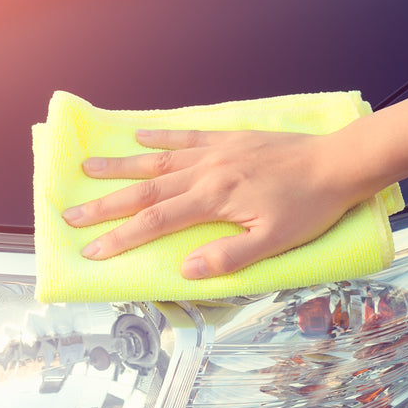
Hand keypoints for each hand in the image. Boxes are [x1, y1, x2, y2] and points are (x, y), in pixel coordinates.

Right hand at [61, 128, 367, 278]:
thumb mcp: (275, 243)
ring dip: (120, 166)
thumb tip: (185, 270)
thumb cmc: (309, 208)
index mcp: (214, 200)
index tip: (90, 251)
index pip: (155, 222)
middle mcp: (206, 172)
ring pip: (157, 161)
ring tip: (87, 168)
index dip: (120, 238)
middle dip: (105, 205)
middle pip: (145, 190)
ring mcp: (215, 152)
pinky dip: (160, 137)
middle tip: (69, 214)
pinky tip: (139, 137)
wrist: (337, 163)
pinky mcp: (228, 139)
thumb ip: (229, 257)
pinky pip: (186, 137)